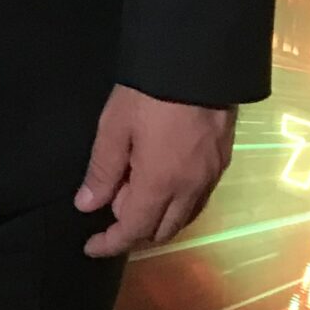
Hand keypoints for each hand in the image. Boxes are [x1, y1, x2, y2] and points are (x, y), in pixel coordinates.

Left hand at [75, 84, 236, 257]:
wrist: (199, 62)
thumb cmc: (149, 94)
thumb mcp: (114, 127)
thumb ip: (102, 171)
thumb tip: (87, 206)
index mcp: (160, 185)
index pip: (134, 231)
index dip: (111, 243)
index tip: (91, 247)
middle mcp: (190, 190)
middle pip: (162, 230)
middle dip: (134, 229)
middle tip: (111, 199)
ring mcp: (211, 177)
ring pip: (183, 218)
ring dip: (157, 217)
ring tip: (133, 188)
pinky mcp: (223, 162)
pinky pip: (198, 199)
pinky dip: (177, 204)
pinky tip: (162, 183)